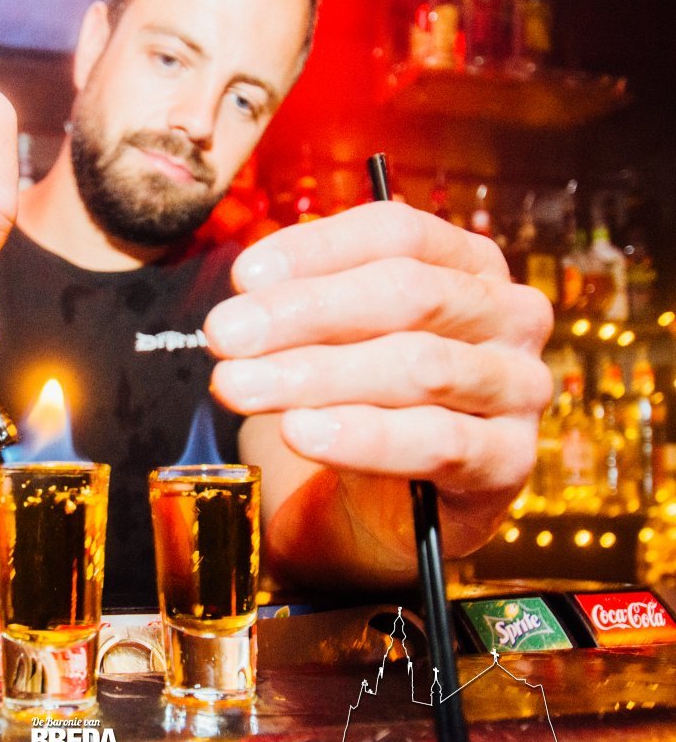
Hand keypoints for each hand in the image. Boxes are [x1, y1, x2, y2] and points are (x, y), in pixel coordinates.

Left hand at [204, 202, 553, 581]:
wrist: (389, 508)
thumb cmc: (358, 403)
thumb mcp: (329, 343)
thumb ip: (301, 309)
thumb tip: (246, 296)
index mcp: (466, 263)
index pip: (396, 233)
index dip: (315, 249)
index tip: (242, 276)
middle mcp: (508, 314)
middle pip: (407, 293)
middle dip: (302, 312)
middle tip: (224, 334)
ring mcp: (518, 386)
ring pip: (419, 365)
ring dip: (317, 374)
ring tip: (240, 386)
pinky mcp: (509, 460)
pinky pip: (436, 442)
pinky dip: (363, 436)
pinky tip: (302, 431)